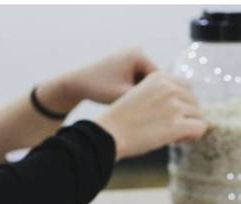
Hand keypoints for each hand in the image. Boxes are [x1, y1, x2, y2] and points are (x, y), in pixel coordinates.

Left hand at [36, 48, 156, 114]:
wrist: (75, 82)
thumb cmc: (97, 88)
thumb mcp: (123, 96)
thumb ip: (144, 100)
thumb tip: (164, 107)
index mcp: (138, 55)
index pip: (161, 79)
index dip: (161, 97)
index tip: (158, 112)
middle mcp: (137, 53)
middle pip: (156, 80)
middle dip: (152, 95)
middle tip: (150, 112)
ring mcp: (132, 58)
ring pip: (148, 82)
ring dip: (145, 95)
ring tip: (140, 109)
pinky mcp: (127, 65)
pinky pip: (139, 81)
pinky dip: (137, 92)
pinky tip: (133, 103)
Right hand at [94, 71, 206, 159]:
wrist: (108, 133)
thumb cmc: (121, 120)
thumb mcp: (141, 94)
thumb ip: (161, 94)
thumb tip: (184, 104)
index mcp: (159, 77)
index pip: (186, 87)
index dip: (181, 103)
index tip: (168, 114)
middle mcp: (168, 88)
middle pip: (194, 101)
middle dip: (185, 115)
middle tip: (168, 127)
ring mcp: (174, 106)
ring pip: (198, 115)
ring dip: (187, 126)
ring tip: (170, 134)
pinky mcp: (176, 124)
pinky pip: (200, 128)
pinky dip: (193, 136)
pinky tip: (176, 139)